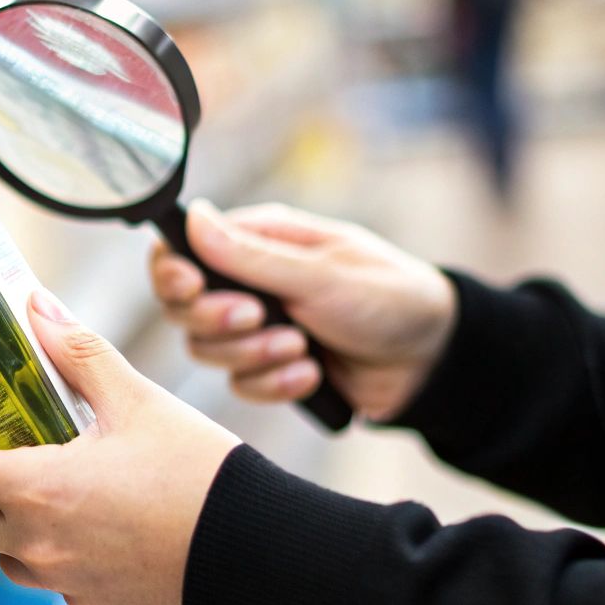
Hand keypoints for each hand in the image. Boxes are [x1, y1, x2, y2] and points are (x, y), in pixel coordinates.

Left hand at [0, 289, 238, 604]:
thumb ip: (78, 352)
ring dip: (1, 520)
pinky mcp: (93, 602)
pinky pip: (48, 576)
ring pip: (0, 553)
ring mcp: (64, 581)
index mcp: (37, 490)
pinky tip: (86, 516)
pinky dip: (48, 547)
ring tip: (37, 479)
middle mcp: (38, 545)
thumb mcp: (137, 399)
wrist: (258, 554)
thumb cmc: (200, 474)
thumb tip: (34, 307)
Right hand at [149, 201, 456, 420]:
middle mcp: (249, 283)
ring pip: (209, 351)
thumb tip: (195, 219)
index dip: (173, 273)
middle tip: (258, 317)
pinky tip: (312, 376)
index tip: (193, 287)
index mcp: (258, 242)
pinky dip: (275, 385)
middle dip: (217, 320)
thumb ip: (252, 256)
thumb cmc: (387, 297)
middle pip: (183, 307)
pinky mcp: (272, 368)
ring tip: (302, 348)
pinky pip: (242, 385)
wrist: (431, 361)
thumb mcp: (322, 274)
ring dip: (253, 355)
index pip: (182, 250)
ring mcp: (258, 328)